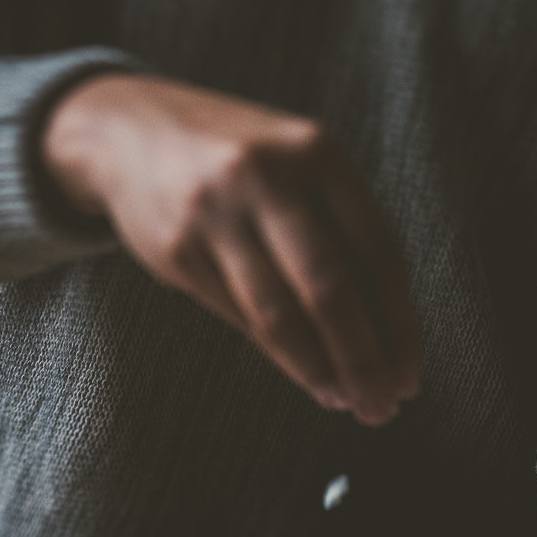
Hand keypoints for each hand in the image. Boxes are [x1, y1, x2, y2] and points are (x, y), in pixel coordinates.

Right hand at [41, 72, 421, 424]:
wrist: (127, 129)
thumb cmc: (237, 159)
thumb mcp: (296, 166)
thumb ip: (339, 227)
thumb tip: (388, 332)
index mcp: (317, 151)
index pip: (378, 252)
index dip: (400, 325)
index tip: (409, 375)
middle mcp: (268, 176)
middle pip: (331, 290)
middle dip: (364, 360)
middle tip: (382, 407)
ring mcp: (217, 212)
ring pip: (280, 314)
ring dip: (319, 369)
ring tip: (345, 401)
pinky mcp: (177, 248)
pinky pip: (238, 315)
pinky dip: (278, 353)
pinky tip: (303, 374)